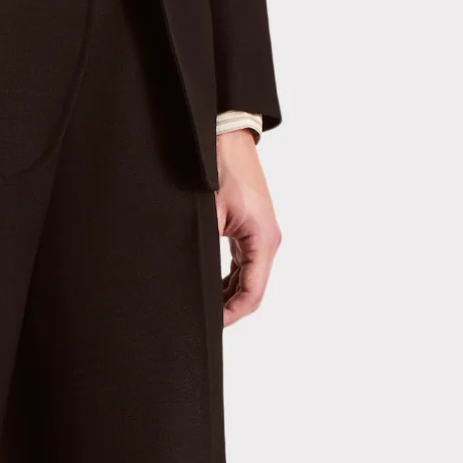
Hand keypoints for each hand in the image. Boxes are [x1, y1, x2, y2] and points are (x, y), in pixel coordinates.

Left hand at [216, 128, 279, 325]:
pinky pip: (244, 264)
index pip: (252, 294)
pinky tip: (210, 288)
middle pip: (252, 291)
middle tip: (202, 322)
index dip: (231, 315)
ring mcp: (261, 236)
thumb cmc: (219, 169)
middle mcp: (268, 241)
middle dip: (229, 310)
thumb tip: (194, 284)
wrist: (225, 137)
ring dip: (228, 296)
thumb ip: (204, 251)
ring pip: (248, 279)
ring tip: (203, 309)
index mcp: (263, 240)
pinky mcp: (251, 230)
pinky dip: (229, 279)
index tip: (209, 325)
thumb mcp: (208, 214)